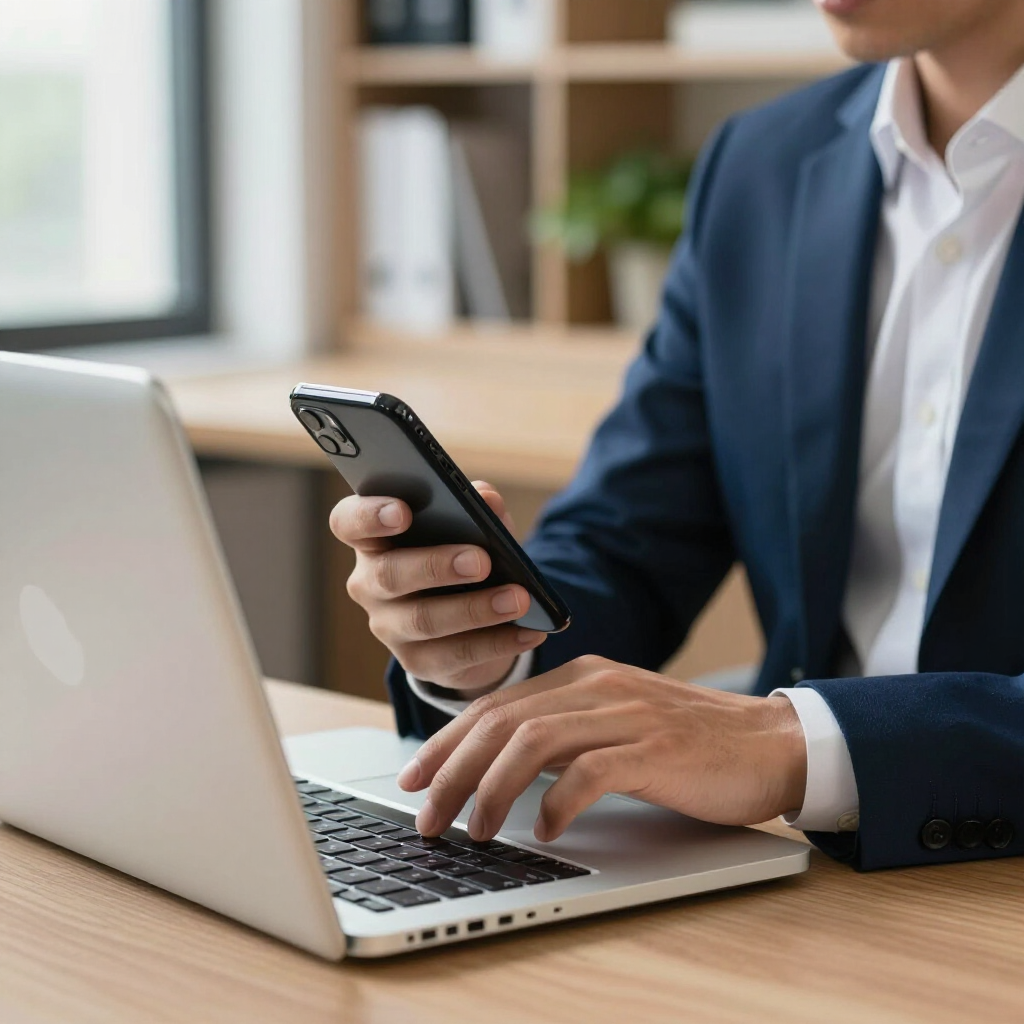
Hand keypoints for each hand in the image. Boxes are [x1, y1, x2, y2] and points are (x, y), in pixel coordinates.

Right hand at [330, 481, 546, 690]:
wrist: (468, 620)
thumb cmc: (460, 554)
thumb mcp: (471, 528)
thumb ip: (475, 508)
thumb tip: (487, 498)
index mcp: (373, 540)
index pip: (349, 522)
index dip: (368, 516)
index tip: (402, 511)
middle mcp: (370, 583)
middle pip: (389, 574)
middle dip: (436, 566)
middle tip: (481, 560)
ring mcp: (389, 626)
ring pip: (424, 620)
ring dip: (475, 609)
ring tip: (518, 598)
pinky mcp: (417, 663)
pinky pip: (456, 655)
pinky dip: (498, 642)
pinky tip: (530, 631)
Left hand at [397, 655, 807, 840]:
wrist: (771, 741)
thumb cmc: (690, 741)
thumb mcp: (616, 722)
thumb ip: (564, 733)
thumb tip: (500, 770)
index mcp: (582, 678)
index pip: (495, 705)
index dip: (447, 742)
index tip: (416, 777)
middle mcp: (597, 687)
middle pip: (501, 722)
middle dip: (453, 771)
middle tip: (427, 816)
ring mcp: (627, 714)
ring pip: (533, 743)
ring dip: (492, 790)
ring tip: (474, 830)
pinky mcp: (657, 748)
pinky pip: (590, 772)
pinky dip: (558, 804)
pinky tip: (544, 831)